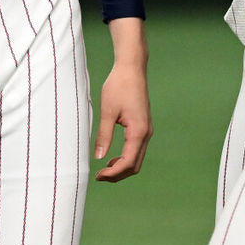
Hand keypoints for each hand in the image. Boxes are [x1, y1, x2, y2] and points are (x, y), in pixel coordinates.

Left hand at [94, 18, 151, 181]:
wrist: (132, 68)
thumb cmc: (119, 86)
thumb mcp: (108, 111)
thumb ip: (104, 135)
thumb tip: (99, 157)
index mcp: (138, 131)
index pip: (127, 162)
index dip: (113, 173)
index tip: (97, 176)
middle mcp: (146, 133)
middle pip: (135, 165)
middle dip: (118, 174)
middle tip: (99, 176)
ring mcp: (146, 129)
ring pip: (137, 158)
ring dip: (122, 167)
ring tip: (104, 168)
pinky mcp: (143, 125)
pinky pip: (137, 149)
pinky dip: (126, 157)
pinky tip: (113, 156)